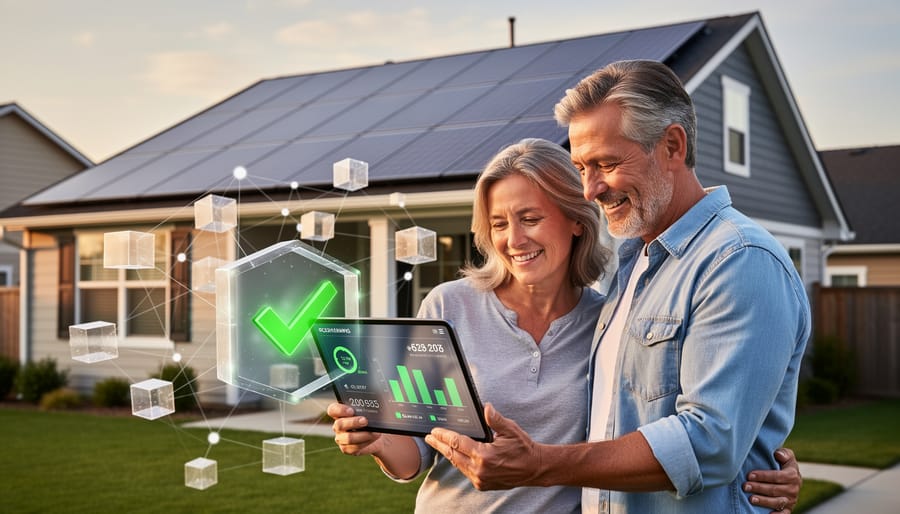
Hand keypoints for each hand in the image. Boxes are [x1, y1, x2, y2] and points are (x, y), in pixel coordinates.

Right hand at [327, 402, 383, 455]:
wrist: (377, 432)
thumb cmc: (372, 417)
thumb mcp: (370, 410)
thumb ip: (368, 407)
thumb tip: (374, 408)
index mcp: (340, 413)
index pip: (332, 410)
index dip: (340, 410)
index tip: (351, 410)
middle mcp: (338, 426)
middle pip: (339, 424)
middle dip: (353, 422)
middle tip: (365, 421)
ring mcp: (341, 438)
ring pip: (348, 438)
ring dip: (363, 435)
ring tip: (375, 432)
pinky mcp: (347, 449)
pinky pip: (354, 448)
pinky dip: (366, 442)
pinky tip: (374, 437)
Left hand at [425, 403, 541, 490]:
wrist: (535, 469)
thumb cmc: (524, 449)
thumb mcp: (511, 430)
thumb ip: (495, 419)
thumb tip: (486, 407)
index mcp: (484, 455)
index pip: (457, 443)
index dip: (444, 436)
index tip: (434, 431)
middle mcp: (480, 470)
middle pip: (452, 455)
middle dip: (439, 445)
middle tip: (429, 438)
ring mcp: (480, 479)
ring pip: (458, 464)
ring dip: (448, 454)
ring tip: (438, 445)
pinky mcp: (483, 484)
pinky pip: (466, 471)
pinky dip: (458, 462)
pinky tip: (454, 455)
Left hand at [744, 448, 801, 512]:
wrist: (791, 478)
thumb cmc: (784, 464)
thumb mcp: (787, 456)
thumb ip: (784, 453)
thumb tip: (778, 454)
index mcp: (793, 475)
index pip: (778, 476)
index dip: (763, 476)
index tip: (750, 475)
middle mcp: (793, 489)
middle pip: (775, 489)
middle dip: (759, 488)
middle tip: (745, 486)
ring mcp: (791, 500)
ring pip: (777, 502)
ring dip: (763, 501)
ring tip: (751, 499)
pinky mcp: (788, 509)